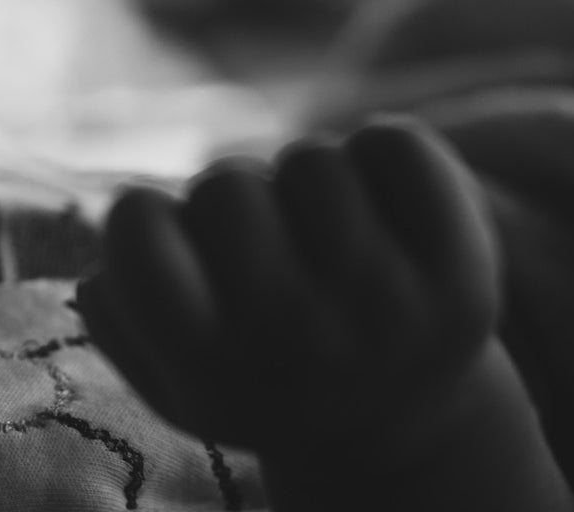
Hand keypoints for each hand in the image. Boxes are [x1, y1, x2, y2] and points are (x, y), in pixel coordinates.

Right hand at [78, 118, 501, 463]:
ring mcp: (389, 303)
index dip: (141, 220)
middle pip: (224, 182)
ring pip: (310, 158)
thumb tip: (112, 265)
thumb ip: (122, 322)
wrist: (397, 429)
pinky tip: (380, 210)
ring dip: (305, 185)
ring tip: (320, 238)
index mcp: (212, 368)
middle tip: (255, 251)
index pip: (135, 224)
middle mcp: (302, 339)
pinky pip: (396, 145)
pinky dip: (383, 157)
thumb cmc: (260, 383)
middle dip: (229, 201)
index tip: (166, 250)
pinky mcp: (461, 269)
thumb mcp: (172, 381)